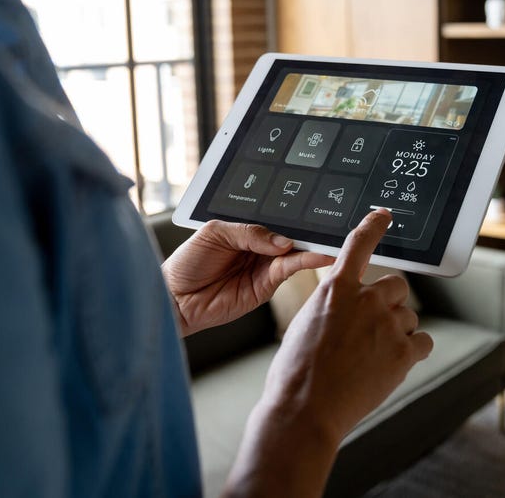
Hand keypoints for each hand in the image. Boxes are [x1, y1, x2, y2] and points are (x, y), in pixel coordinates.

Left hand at [162, 221, 333, 335]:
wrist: (174, 297)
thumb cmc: (187, 262)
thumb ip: (249, 232)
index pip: (275, 220)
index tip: (313, 207)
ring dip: (313, 247)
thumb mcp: (215, 233)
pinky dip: (305, 262)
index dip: (292, 215)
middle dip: (309, 230)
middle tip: (330, 223)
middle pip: (290, 236)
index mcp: (247, 231)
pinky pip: (288, 270)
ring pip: (295, 253)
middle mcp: (259, 249)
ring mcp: (264, 268)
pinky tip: (317, 255)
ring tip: (330, 240)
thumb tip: (283, 241)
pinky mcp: (265, 287)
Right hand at [223, 209, 433, 497]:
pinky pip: (423, 342)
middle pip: (397, 286)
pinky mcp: (404, 353)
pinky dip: (412, 352)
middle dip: (389, 302)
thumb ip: (333, 306)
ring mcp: (388, 325)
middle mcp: (366, 300)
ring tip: (371, 357)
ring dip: (397, 331)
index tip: (384, 216)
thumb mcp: (305, 324)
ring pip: (409, 316)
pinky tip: (390, 365)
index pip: (359, 246)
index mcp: (335, 289)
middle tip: (372, 329)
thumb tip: (352, 308)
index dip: (374, 227)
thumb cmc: (296, 372)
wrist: (304, 409)